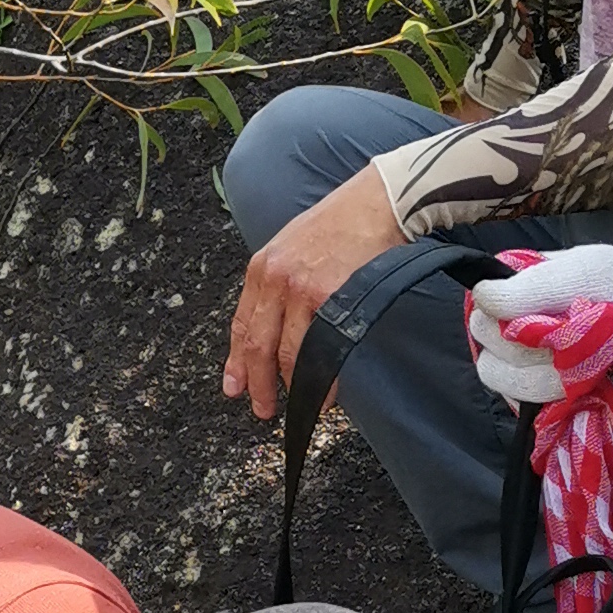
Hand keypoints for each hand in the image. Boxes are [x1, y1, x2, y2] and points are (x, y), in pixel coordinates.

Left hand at [222, 166, 405, 420]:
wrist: (378, 202)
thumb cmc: (342, 223)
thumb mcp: (292, 246)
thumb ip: (278, 283)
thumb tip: (274, 325)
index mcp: (261, 268)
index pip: (241, 325)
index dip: (236, 362)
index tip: (234, 387)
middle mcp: (274, 279)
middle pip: (257, 345)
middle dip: (258, 384)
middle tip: (262, 410)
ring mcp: (300, 289)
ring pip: (287, 353)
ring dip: (292, 388)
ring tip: (298, 409)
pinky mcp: (330, 297)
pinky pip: (320, 349)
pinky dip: (322, 377)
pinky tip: (325, 394)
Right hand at [466, 248, 612, 413]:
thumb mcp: (588, 271)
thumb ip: (530, 286)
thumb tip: (479, 294)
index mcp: (524, 298)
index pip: (481, 323)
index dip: (505, 334)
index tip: (545, 328)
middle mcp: (529, 339)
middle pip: (497, 370)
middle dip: (547, 366)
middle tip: (593, 348)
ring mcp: (552, 375)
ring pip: (529, 400)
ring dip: (582, 383)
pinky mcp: (580, 405)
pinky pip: (571, 418)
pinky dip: (610, 399)